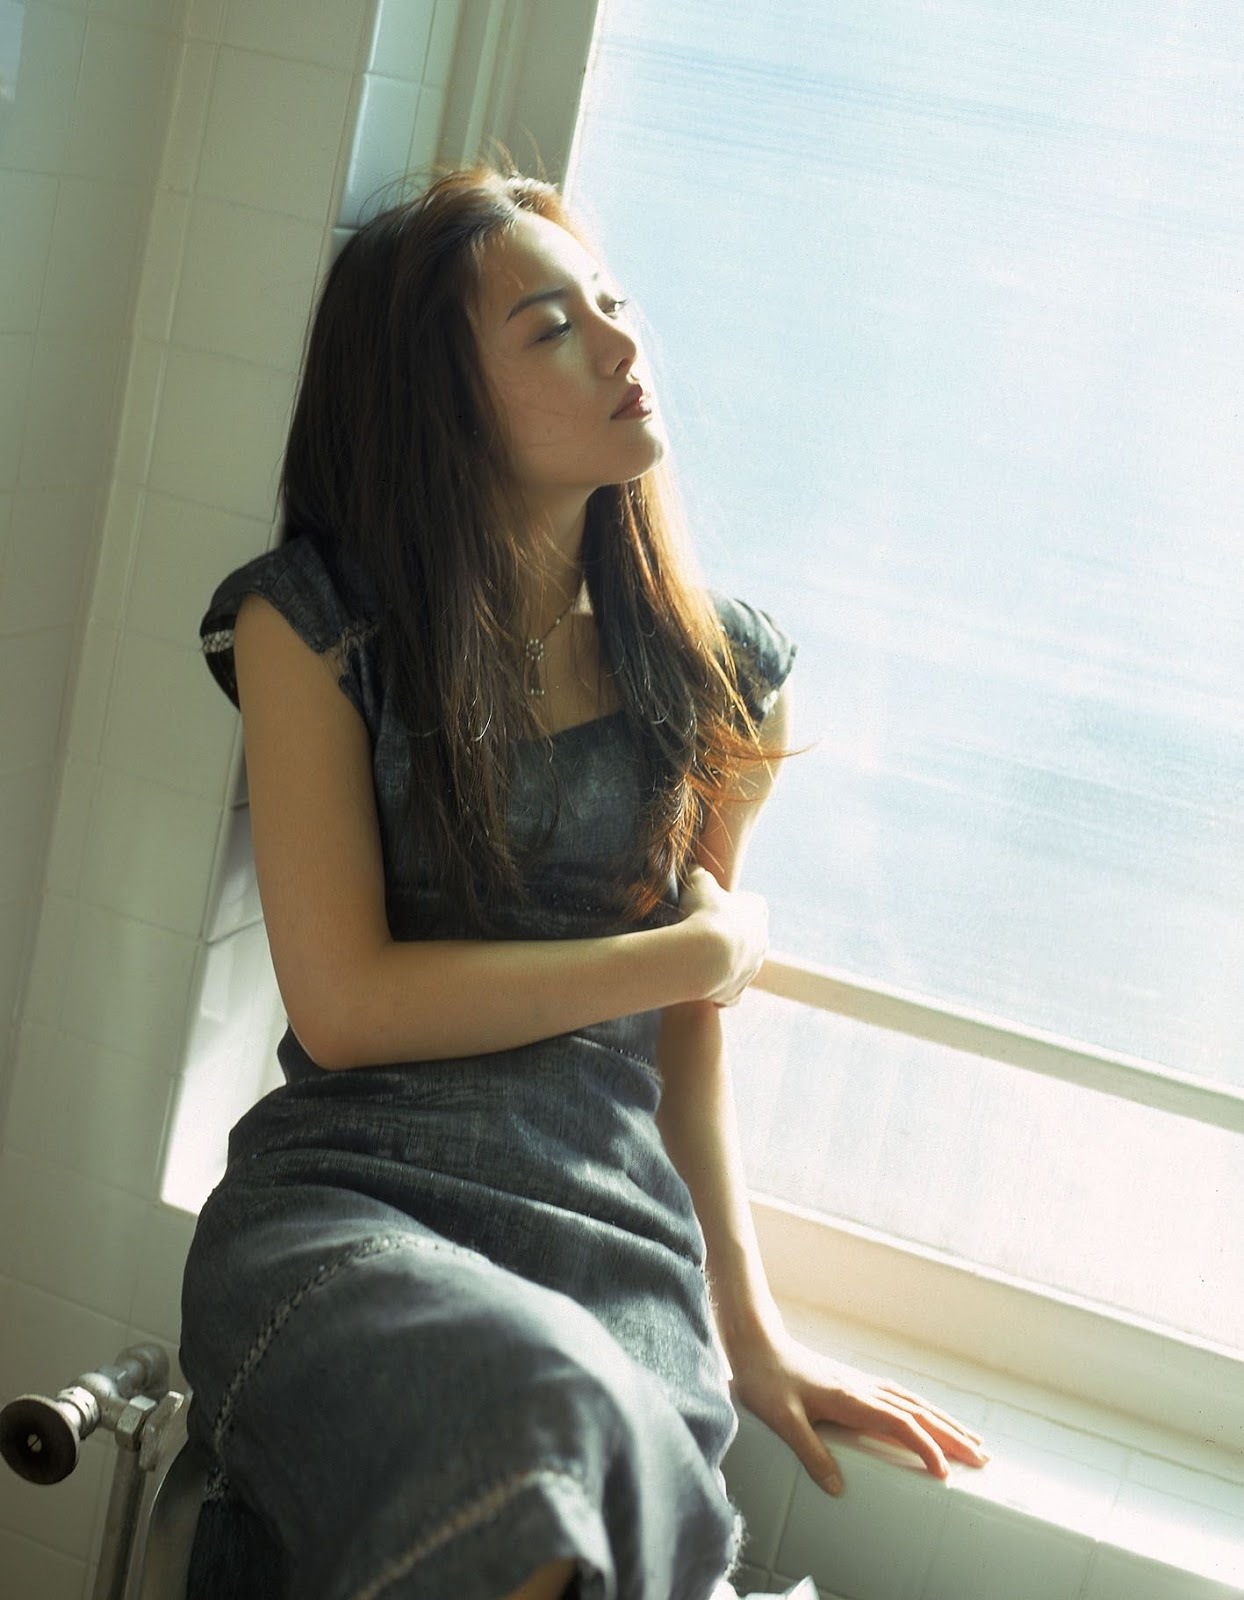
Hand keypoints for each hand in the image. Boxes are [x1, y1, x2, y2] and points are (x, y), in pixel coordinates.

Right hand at [677, 866, 768, 1005]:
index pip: (753, 904)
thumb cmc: (704, 914)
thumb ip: (699, 874)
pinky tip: (701, 982)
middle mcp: (762, 941)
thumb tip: (694, 869)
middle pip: (749, 936)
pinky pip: (730, 991)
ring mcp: (752, 969)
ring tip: (697, 956)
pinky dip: (718, 988)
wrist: (704, 955)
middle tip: (703, 932)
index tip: (713, 907)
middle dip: (730, 934)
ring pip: (741, 964)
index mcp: (757, 911)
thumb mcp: (698, 883)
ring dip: (723, 961)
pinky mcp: (737, 991)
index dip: (733, 905)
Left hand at [728, 1326, 988, 1494]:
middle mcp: (862, 1388)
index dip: (925, 1448)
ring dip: (944, 1421)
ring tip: (971, 1439)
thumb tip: (838, 1489)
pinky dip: (923, 1409)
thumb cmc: (766, 1381)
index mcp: (850, 1398)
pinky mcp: (854, 1383)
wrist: (757, 1344)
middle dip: (952, 1435)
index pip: (900, 1424)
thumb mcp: (783, 1421)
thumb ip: (810, 1453)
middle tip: (984, 1457)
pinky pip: (900, 1398)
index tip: (945, 1473)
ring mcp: (861, 1383)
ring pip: (913, 1403)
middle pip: (918, 1412)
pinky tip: (928, 1417)